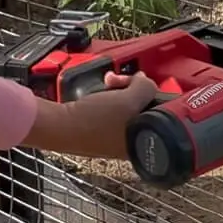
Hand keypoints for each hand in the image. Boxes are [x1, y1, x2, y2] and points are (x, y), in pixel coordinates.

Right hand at [23, 73, 157, 159]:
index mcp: (146, 142)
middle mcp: (134, 142)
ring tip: (109, 81)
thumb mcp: (129, 101)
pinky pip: (116, 106)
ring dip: (121, 87)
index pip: (162, 112)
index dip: (152, 92)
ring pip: (130, 103)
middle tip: (122, 81)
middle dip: (134, 87)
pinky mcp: (105, 129)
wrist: (60, 126)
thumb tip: (146, 81)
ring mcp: (119, 136)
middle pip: (145, 106)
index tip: (141, 83)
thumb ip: (146, 88)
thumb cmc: (94, 121)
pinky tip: (104, 88)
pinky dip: (111, 94)